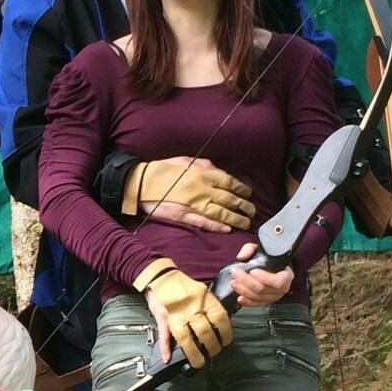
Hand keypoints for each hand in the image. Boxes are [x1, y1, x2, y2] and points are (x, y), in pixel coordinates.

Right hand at [125, 157, 254, 230]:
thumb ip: (203, 165)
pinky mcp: (182, 216)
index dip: (241, 189)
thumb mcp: (184, 160)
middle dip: (243, 206)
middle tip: (252, 212)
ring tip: (245, 223)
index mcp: (202, 174)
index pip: (229, 182)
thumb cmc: (161, 169)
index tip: (249, 194)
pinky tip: (227, 229)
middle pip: (229, 199)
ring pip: (220, 212)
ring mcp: (192, 203)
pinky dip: (216, 226)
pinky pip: (203, 222)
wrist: (138, 182)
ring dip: (235, 218)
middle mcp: (201, 189)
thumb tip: (218, 170)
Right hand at [135, 257, 231, 366]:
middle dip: (211, 346)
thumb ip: (209, 307)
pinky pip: (164, 334)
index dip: (226, 333)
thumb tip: (219, 324)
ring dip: (193, 352)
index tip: (226, 341)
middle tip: (214, 351)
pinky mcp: (163, 317)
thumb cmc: (182, 285)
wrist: (160, 274)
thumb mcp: (201, 292)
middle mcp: (192, 306)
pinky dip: (165, 347)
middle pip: (204, 331)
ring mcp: (176, 313)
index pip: (220, 318)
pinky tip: (167, 358)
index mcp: (204, 298)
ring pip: (186, 337)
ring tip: (199, 361)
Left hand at [225, 241, 294, 307]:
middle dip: (246, 282)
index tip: (252, 271)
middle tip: (236, 274)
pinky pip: (257, 304)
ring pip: (259, 297)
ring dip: (244, 291)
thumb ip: (250, 249)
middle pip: (264, 289)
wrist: (273, 265)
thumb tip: (241, 256)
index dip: (264, 278)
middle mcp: (282, 287)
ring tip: (234, 283)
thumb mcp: (261, 249)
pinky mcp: (267, 301)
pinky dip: (247, 302)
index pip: (279, 281)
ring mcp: (274, 296)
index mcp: (286, 274)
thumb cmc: (269, 258)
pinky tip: (240, 297)